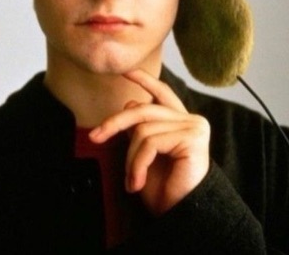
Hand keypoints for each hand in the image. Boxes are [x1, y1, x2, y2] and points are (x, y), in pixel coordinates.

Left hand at [89, 69, 209, 215]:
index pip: (162, 93)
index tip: (126, 71)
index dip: (144, 80)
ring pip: (143, 129)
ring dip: (130, 158)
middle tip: (95, 137)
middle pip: (143, 110)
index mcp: (180, 121)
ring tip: (132, 180)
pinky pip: (150, 142)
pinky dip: (137, 164)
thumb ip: (140, 129)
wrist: (180, 216)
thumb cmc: (164, 189)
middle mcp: (191, 120)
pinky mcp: (193, 138)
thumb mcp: (145, 153)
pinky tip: (136, 183)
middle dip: (115, 122)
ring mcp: (194, 127)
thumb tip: (129, 105)